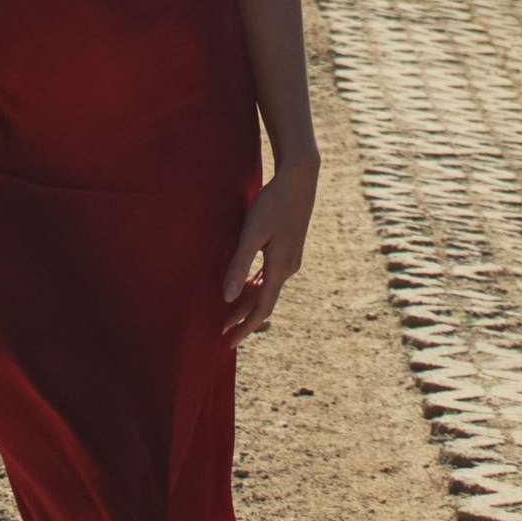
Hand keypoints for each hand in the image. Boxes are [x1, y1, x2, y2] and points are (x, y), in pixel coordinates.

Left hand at [221, 157, 317, 340]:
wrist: (299, 179)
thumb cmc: (272, 203)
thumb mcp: (251, 233)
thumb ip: (239, 265)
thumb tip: (227, 298)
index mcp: (279, 268)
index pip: (261, 310)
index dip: (244, 327)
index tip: (228, 341)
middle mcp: (288, 268)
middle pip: (264, 301)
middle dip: (243, 316)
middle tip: (222, 328)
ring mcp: (292, 258)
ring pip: (268, 288)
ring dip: (250, 300)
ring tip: (230, 310)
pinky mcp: (290, 247)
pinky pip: (272, 275)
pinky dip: (258, 285)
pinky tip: (248, 283)